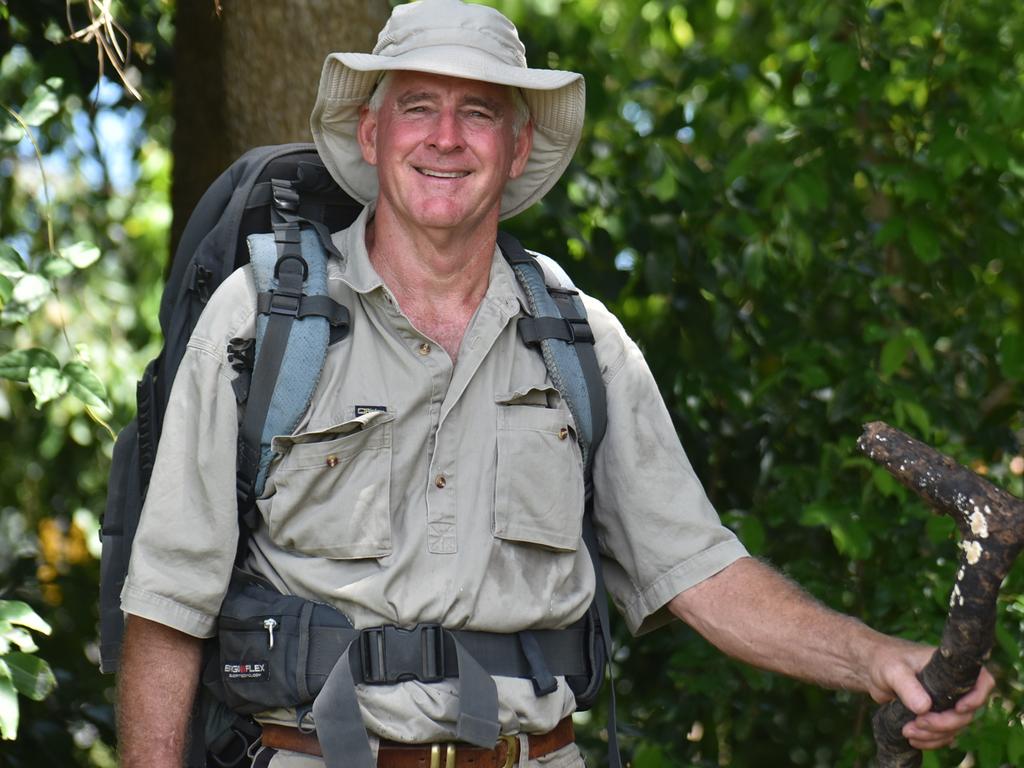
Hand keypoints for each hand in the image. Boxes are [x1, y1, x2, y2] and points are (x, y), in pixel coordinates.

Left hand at [868, 640, 995, 749]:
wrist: (871, 670)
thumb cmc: (884, 660)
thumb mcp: (893, 670)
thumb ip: (907, 686)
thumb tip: (924, 707)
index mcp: (950, 668)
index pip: (982, 681)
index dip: (977, 698)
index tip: (959, 708)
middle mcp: (953, 686)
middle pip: (966, 713)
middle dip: (944, 723)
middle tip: (918, 722)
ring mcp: (946, 702)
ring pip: (955, 728)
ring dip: (934, 735)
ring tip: (907, 731)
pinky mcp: (935, 715)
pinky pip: (943, 735)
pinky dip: (930, 741)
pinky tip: (912, 739)